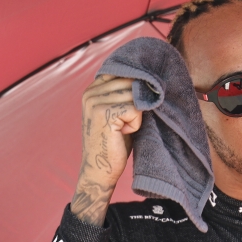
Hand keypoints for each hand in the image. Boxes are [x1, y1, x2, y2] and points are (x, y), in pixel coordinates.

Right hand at [71, 75, 141, 225]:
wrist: (101, 169)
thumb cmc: (115, 141)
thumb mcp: (119, 111)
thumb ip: (127, 93)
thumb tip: (150, 77)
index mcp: (92, 88)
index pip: (123, 73)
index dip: (137, 85)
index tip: (138, 100)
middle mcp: (90, 92)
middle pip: (131, 83)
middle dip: (138, 103)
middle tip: (127, 122)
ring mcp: (95, 101)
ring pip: (135, 96)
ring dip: (137, 115)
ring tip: (124, 128)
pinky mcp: (104, 113)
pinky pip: (135, 109)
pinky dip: (136, 124)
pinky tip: (123, 133)